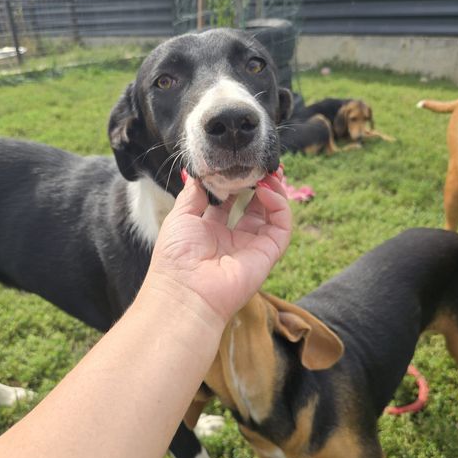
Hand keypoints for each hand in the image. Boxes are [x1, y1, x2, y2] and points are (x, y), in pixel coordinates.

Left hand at [146, 172, 291, 327]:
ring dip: (273, 191)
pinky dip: (279, 206)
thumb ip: (194, 193)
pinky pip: (281, 226)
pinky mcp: (268, 254)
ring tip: (268, 173)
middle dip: (258, 184)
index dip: (235, 184)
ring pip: (272, 214)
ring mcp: (251, 247)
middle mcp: (232, 240)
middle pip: (254, 206)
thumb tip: (199, 172)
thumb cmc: (175, 258)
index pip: (229, 203)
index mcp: (210, 232)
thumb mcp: (180, 216)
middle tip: (259, 164)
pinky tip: (267, 191)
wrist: (185, 292)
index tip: (236, 165)